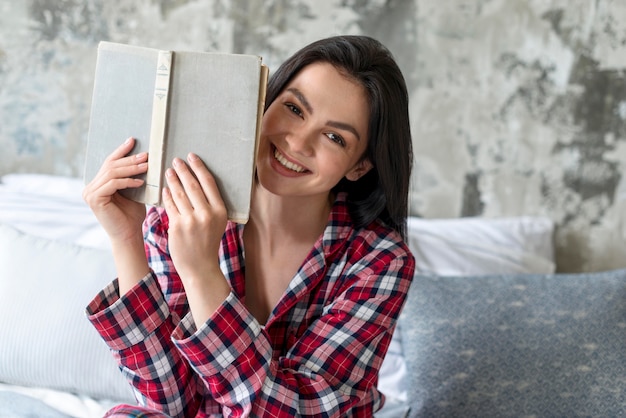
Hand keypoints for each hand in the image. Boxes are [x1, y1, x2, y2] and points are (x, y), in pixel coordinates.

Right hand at [82, 137, 147, 243]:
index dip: (121, 151)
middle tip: (146, 155)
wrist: (128, 235)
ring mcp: (90, 193)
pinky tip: (140, 182)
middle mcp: (90, 187)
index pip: (109, 162)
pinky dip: (127, 181)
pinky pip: (113, 183)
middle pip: (111, 166)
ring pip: (112, 173)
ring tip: (147, 166)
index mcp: (98, 184)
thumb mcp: (133, 191)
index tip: (133, 140)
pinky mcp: (94, 199)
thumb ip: (131, 177)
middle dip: (130, 159)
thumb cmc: (132, 215)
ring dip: (131, 168)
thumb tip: (142, 158)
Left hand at [162, 153, 230, 324]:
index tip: (192, 157)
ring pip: (179, 194)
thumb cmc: (207, 242)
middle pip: (193, 185)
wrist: (200, 266)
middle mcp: (207, 214)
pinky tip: (164, 189)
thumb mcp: (216, 222)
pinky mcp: (177, 226)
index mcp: (220, 211)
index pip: (209, 183)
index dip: (199, 168)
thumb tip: (197, 181)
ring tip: (168, 171)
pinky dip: (166, 195)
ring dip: (172, 180)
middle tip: (176, 160)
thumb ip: (210, 205)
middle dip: (184, 170)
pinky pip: (170, 206)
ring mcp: (191, 220)